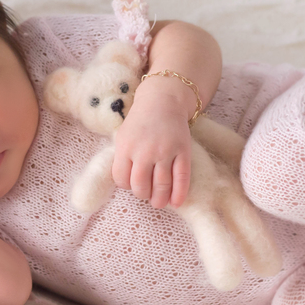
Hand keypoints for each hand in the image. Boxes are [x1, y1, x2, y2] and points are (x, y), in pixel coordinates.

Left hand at [111, 84, 192, 208]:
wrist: (163, 101)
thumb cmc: (141, 122)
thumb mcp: (123, 136)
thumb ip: (122, 158)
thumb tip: (126, 184)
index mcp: (126, 148)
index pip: (121, 179)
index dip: (126, 185)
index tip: (132, 183)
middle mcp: (144, 151)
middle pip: (140, 186)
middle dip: (143, 194)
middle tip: (147, 194)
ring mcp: (165, 152)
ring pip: (161, 186)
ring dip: (160, 199)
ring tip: (160, 201)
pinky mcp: (182, 152)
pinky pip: (181, 178)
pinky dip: (179, 194)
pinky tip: (177, 202)